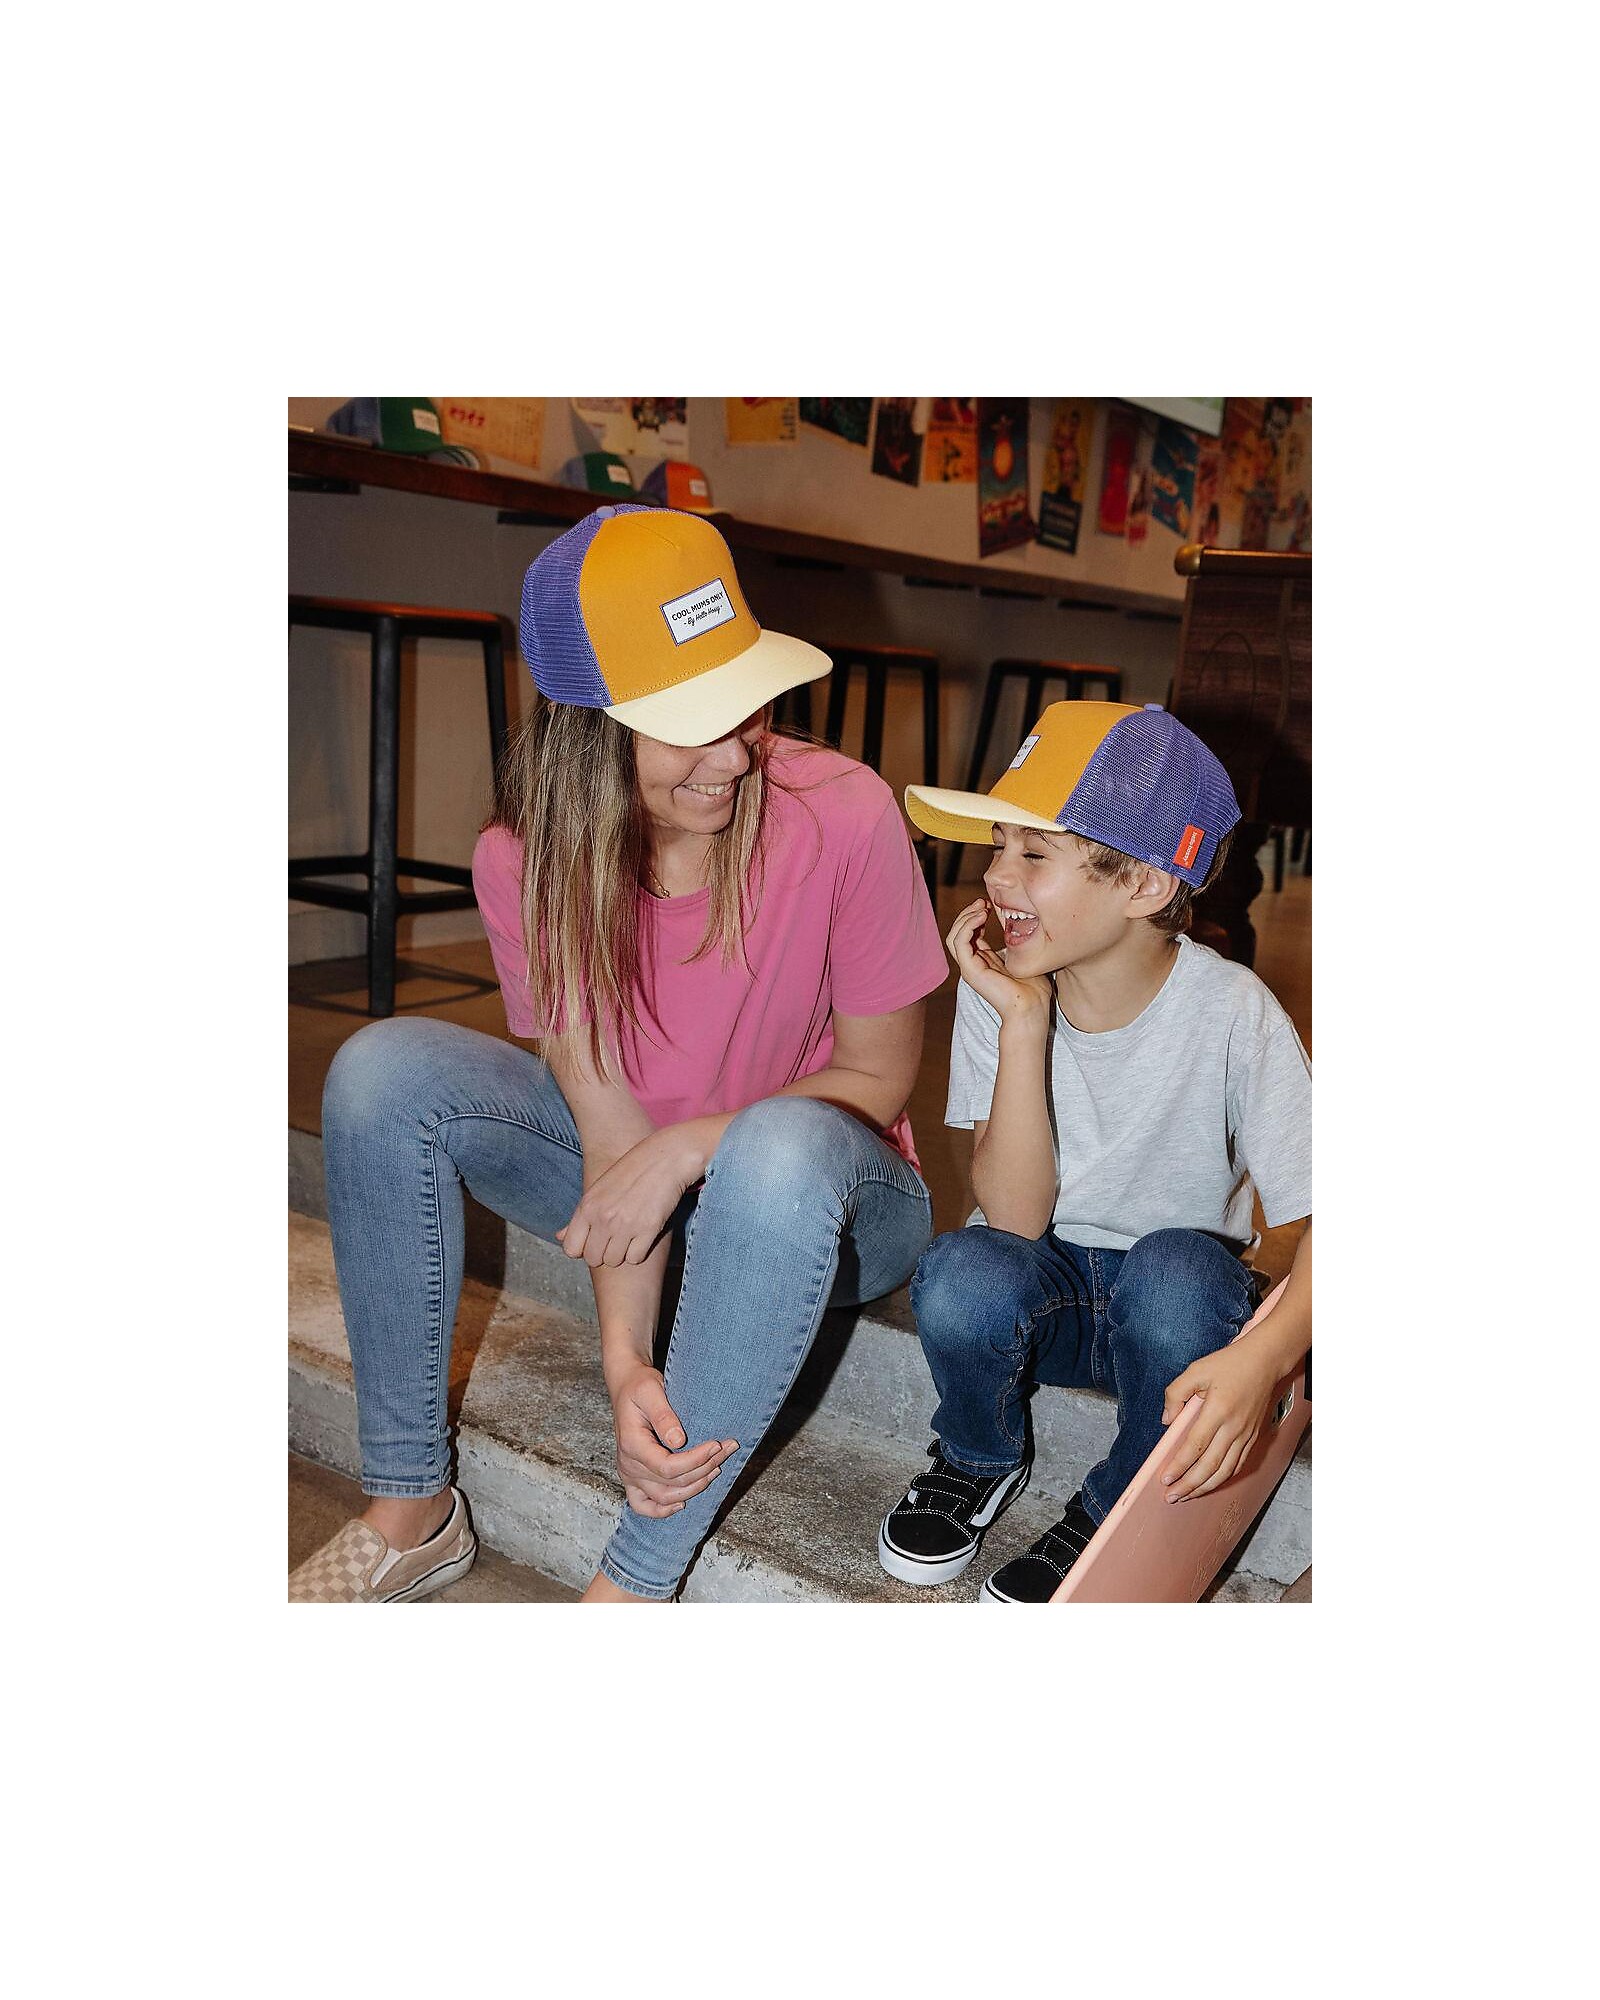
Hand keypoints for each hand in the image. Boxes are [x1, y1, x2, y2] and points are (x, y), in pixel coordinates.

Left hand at [558, 1126, 703, 1267]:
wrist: (665, 1159)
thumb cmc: (630, 1172)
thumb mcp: (598, 1190)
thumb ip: (579, 1217)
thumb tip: (559, 1236)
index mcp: (587, 1207)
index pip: (571, 1248)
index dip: (582, 1249)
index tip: (594, 1242)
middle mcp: (603, 1218)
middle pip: (593, 1258)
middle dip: (603, 1253)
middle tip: (615, 1240)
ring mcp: (625, 1225)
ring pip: (614, 1261)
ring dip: (622, 1253)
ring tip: (630, 1236)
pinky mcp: (648, 1229)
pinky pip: (635, 1258)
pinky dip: (639, 1252)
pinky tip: (643, 1236)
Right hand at [609, 1364, 736, 1517]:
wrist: (627, 1387)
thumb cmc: (640, 1387)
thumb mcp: (651, 1391)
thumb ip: (663, 1416)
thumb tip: (678, 1441)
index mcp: (631, 1444)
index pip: (668, 1466)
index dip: (696, 1461)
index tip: (717, 1445)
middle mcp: (628, 1465)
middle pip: (672, 1483)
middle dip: (704, 1468)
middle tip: (727, 1449)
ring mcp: (629, 1475)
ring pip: (664, 1497)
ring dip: (694, 1487)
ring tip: (716, 1468)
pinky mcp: (633, 1479)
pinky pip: (643, 1506)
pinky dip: (662, 1511)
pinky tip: (683, 1503)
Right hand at [945, 899, 1054, 1028]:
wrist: (1031, 1008)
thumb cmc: (1033, 987)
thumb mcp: (1024, 957)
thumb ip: (1016, 942)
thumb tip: (1022, 922)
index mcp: (983, 961)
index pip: (968, 934)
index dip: (974, 916)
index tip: (988, 904)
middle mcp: (973, 964)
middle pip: (957, 933)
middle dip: (967, 913)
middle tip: (982, 901)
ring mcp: (970, 968)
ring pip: (953, 936)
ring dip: (965, 917)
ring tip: (981, 907)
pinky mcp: (971, 971)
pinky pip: (959, 942)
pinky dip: (967, 926)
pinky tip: (982, 917)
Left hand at [1159, 1339, 1280, 1500]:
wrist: (1264, 1361)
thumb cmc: (1229, 1363)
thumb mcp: (1195, 1370)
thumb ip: (1176, 1394)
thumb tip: (1167, 1421)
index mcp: (1217, 1411)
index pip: (1194, 1446)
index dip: (1179, 1466)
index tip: (1165, 1478)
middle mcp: (1233, 1427)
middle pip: (1209, 1466)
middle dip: (1188, 1485)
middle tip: (1171, 1496)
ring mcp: (1245, 1434)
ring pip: (1225, 1471)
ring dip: (1205, 1487)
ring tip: (1187, 1495)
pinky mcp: (1253, 1437)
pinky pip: (1238, 1464)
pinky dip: (1223, 1478)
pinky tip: (1210, 1483)